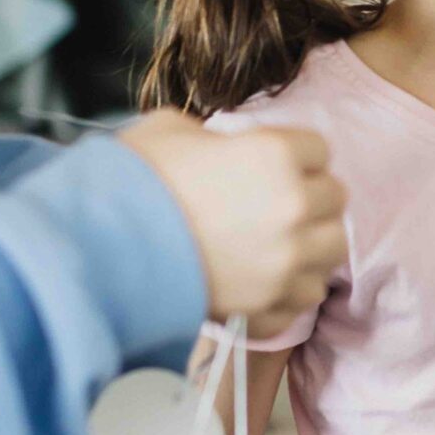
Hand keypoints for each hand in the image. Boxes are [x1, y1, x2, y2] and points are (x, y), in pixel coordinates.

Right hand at [121, 110, 348, 332]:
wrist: (100, 254)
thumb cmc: (132, 186)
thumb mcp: (169, 131)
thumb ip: (212, 134)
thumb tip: (216, 145)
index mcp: (275, 153)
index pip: (319, 148)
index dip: (294, 155)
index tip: (272, 165)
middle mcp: (293, 206)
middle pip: (334, 197)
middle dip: (307, 197)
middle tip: (273, 204)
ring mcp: (287, 260)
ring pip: (332, 248)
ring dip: (310, 244)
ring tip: (276, 243)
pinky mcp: (272, 303)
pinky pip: (307, 294)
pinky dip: (291, 288)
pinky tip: (263, 278)